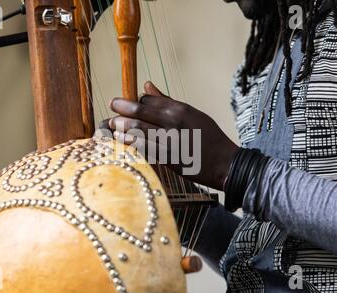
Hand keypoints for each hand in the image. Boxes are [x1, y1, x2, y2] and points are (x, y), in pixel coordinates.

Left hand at [101, 81, 237, 189]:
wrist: (225, 163)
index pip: (149, 99)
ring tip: (110, 125)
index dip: (134, 100)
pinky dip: (129, 144)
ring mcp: (170, 140)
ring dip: (121, 127)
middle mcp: (174, 122)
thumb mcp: (193, 114)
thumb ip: (167, 101)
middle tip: (111, 107)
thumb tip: (146, 84)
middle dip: (121, 109)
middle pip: (140, 112)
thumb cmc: (210, 137)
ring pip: (138, 130)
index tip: (124, 103)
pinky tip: (120, 143)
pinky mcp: (168, 158)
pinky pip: (143, 148)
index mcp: (180, 109)